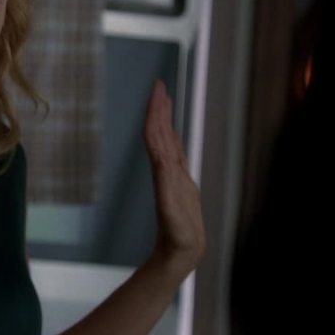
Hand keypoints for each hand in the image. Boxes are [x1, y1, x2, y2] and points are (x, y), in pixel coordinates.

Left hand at [143, 80, 204, 272]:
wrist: (179, 250)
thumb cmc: (176, 233)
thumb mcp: (171, 207)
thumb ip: (168, 186)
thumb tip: (163, 162)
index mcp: (162, 169)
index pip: (155, 132)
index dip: (155, 110)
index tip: (157, 89)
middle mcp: (165, 167)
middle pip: (160, 130)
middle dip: (159, 107)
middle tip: (159, 84)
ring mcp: (171, 173)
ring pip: (165, 138)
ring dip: (163, 117)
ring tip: (164, 97)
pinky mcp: (179, 181)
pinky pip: (173, 151)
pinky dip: (171, 135)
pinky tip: (170, 128)